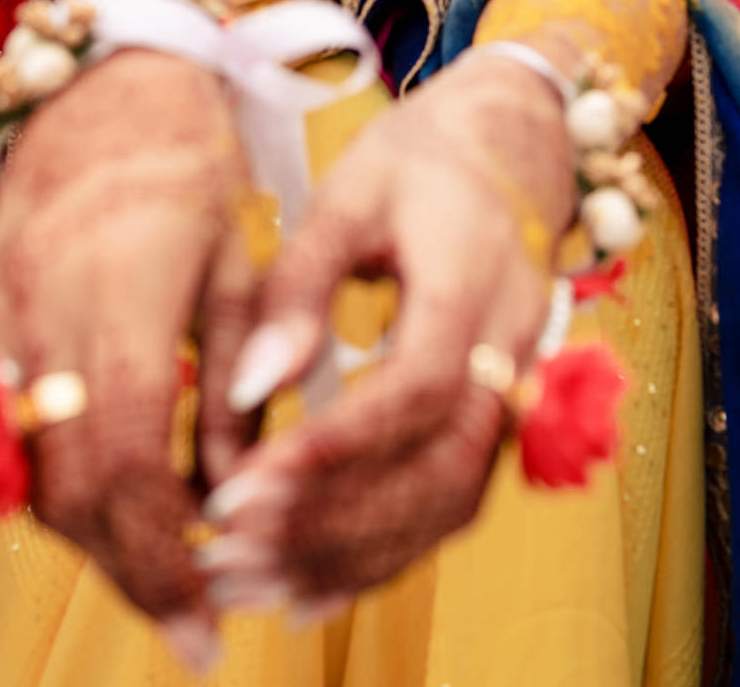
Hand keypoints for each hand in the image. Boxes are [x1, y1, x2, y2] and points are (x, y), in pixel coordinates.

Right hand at [0, 49, 253, 660]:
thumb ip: (240, 380)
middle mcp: (43, 312)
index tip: (207, 621)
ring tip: (166, 575)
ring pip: (27, 477)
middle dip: (133, 573)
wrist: (97, 96)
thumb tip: (238, 493)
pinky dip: (55, 494)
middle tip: (194, 625)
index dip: (165, 551)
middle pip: (71, 486)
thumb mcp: (240, 267)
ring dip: (95, 543)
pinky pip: (0, 443)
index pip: (130, 454)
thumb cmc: (188, 171)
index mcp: (122, 290)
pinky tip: (113, 514)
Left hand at [198, 51, 570, 608]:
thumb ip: (297, 289)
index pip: (417, 388)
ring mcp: (515, 394)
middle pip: (438, 470)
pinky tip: (306, 593)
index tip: (243, 486)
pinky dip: (381, 557)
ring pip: (447, 506)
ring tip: (246, 584)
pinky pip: (450, 507)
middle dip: (330, 526)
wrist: (513, 146)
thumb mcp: (349, 195)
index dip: (334, 447)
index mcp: (476, 282)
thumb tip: (251, 388)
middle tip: (224, 552)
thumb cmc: (419, 162)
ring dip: (347, 558)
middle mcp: (511, 352)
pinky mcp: (497, 421)